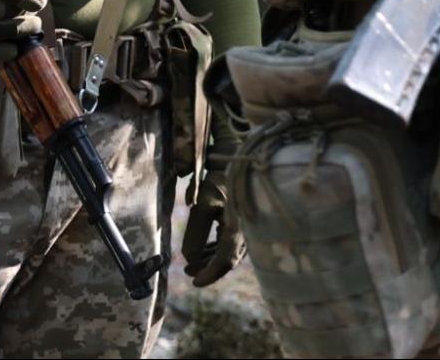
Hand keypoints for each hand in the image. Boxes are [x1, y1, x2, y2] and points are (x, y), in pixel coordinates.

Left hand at [181, 167, 244, 286]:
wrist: (241, 156)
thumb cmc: (221, 179)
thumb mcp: (203, 205)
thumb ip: (196, 235)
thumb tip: (189, 258)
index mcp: (239, 228)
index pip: (225, 261)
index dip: (209, 274)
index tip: (194, 283)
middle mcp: (249, 229)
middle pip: (229, 259)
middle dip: (208, 267)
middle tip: (188, 271)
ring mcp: (251, 223)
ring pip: (232, 251)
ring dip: (213, 258)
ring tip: (193, 261)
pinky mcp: (248, 218)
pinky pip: (235, 241)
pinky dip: (220, 248)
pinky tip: (208, 247)